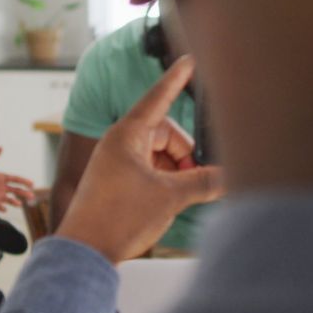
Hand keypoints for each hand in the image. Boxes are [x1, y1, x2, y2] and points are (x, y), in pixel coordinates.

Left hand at [0, 147, 34, 210]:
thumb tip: (0, 147)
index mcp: (0, 178)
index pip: (15, 179)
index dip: (24, 181)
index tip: (31, 183)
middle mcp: (1, 187)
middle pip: (16, 191)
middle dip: (24, 193)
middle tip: (32, 195)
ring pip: (11, 200)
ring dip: (16, 202)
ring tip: (19, 204)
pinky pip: (0, 208)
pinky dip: (3, 209)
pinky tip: (4, 209)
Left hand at [57, 56, 223, 262]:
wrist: (84, 252)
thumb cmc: (115, 218)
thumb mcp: (170, 197)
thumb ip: (203, 182)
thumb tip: (228, 176)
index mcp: (127, 134)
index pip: (158, 97)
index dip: (176, 79)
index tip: (188, 60)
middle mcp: (119, 143)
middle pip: (165, 135)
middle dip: (185, 156)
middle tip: (197, 179)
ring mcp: (115, 163)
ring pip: (158, 155)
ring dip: (176, 172)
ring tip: (182, 196)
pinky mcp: (115, 183)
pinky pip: (148, 171)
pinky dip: (164, 182)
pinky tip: (171, 201)